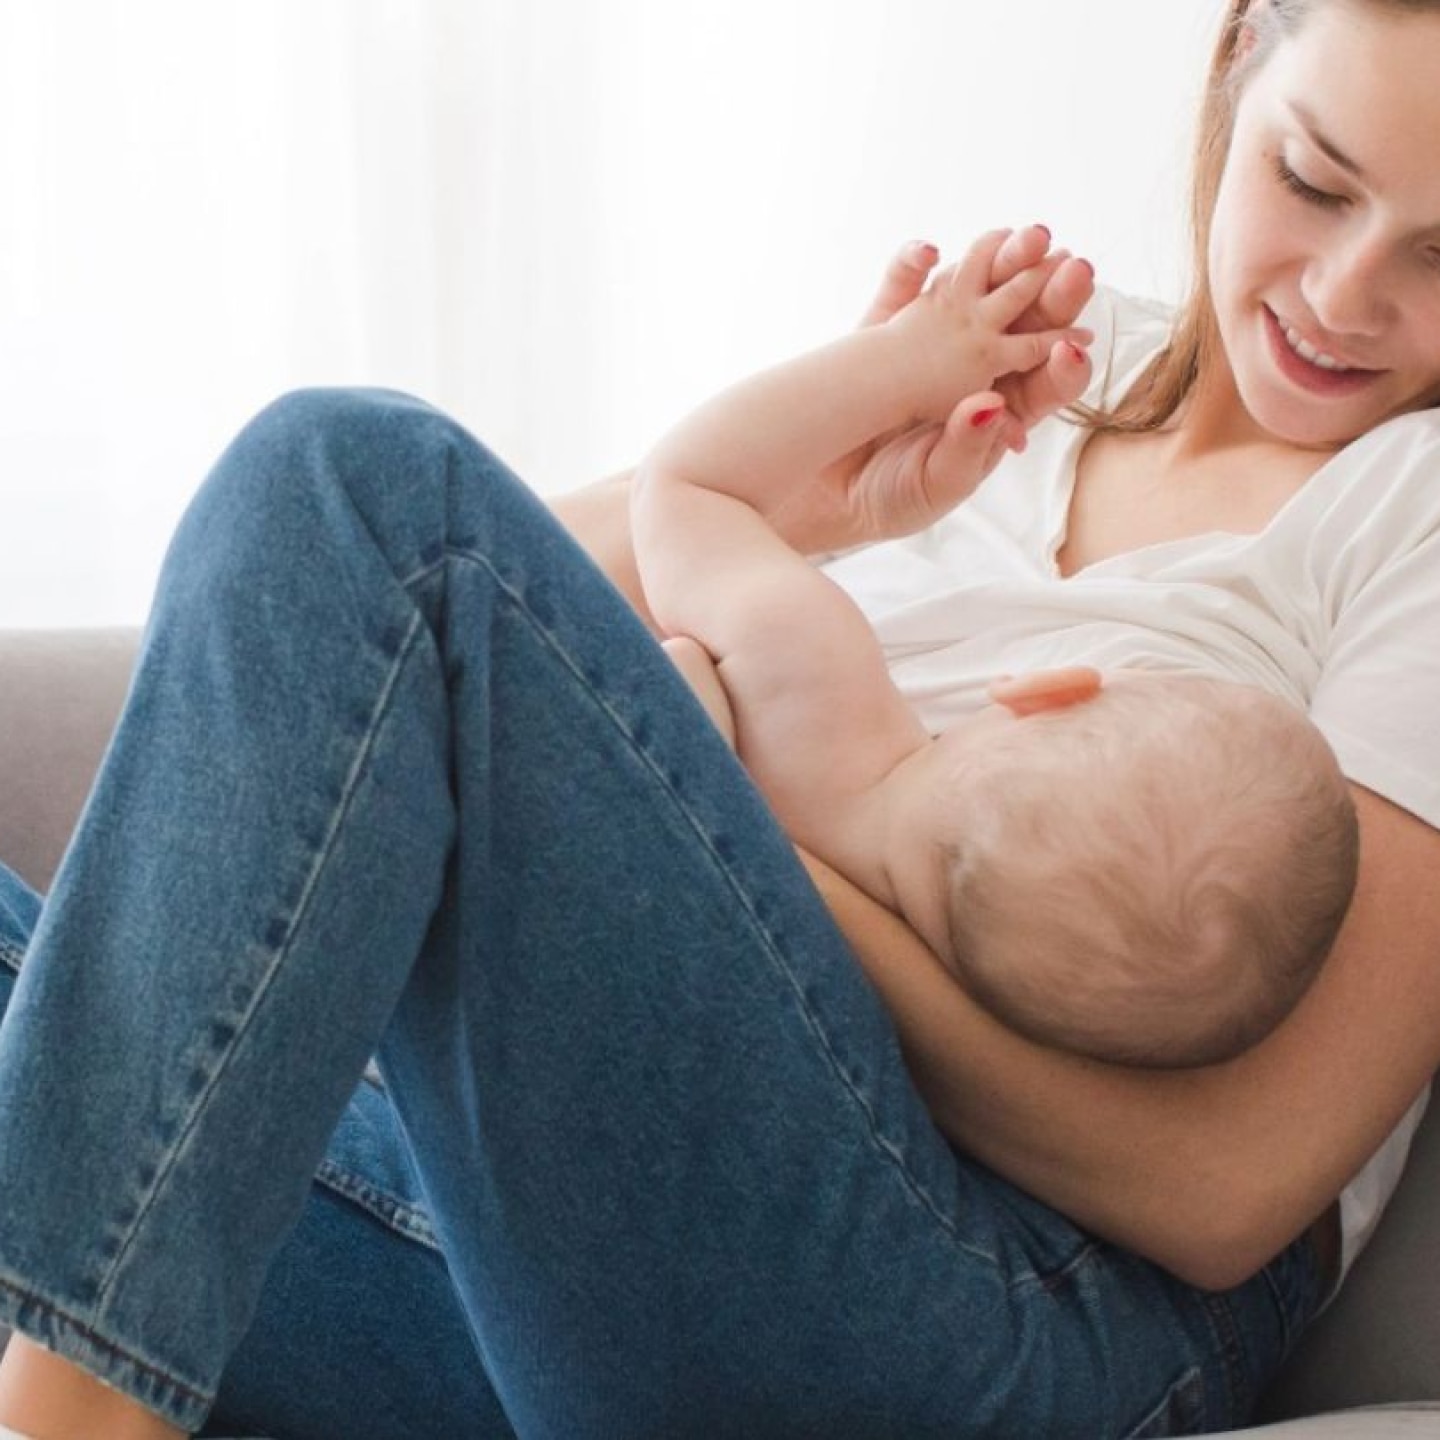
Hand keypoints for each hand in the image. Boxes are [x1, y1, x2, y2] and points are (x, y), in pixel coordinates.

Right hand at [782, 227, 1094, 549]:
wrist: (828, 494)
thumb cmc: (893, 499)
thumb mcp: (937, 484)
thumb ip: (969, 448)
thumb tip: (993, 404)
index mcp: (1000, 412)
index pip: (1044, 379)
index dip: (1064, 360)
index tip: (1072, 346)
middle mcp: (974, 371)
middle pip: (1023, 324)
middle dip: (1049, 294)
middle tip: (1069, 267)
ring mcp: (932, 344)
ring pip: (974, 294)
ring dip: (1001, 263)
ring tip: (1024, 237)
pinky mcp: (886, 332)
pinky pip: (902, 291)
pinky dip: (911, 267)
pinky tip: (926, 253)